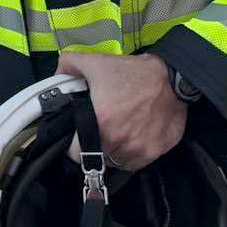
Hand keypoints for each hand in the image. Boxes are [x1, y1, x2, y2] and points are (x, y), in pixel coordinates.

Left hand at [56, 52, 187, 171]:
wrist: (171, 79)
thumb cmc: (133, 73)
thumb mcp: (96, 62)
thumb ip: (69, 64)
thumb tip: (55, 75)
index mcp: (101, 121)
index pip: (75, 153)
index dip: (72, 146)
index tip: (76, 138)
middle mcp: (119, 139)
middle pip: (95, 158)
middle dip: (92, 146)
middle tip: (96, 131)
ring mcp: (138, 149)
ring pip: (115, 163)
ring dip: (112, 152)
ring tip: (114, 132)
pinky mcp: (154, 152)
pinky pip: (134, 164)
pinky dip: (129, 155)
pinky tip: (129, 137)